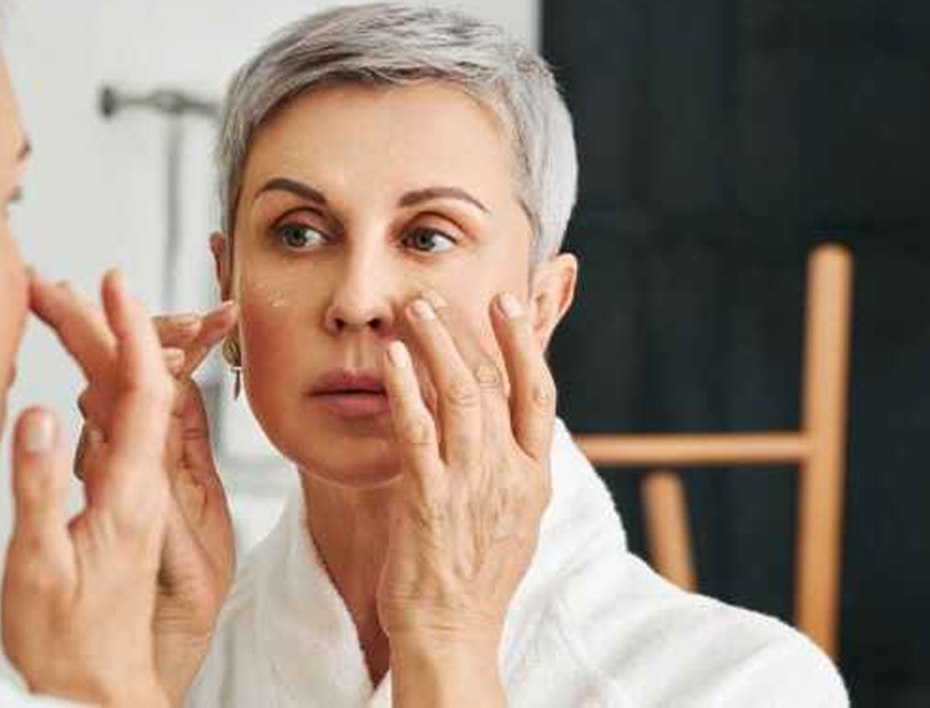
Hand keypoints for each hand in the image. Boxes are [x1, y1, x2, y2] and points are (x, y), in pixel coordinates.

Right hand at [30, 275, 237, 704]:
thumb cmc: (67, 639)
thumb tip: (43, 412)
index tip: (114, 283)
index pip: (145, 392)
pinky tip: (78, 376)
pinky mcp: (119, 503)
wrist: (94, 686)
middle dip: (99, 327)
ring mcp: (133, 492)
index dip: (132, 331)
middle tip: (54, 285)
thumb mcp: (40, 564)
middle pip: (133, 386)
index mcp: (132, 493)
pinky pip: (116, 432)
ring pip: (124, 404)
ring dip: (98, 351)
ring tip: (60, 308)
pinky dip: (96, 391)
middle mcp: (142, 484)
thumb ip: (42, 488)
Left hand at [378, 292, 555, 706]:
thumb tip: (496, 426)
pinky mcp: (428, 500)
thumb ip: (507, 468)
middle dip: (467, 331)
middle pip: (495, 382)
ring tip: (414, 310)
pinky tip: (391, 359)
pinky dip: (404, 388)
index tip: (506, 303)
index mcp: (534, 477)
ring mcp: (470, 485)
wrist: (452, 633)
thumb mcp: (512, 518)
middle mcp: (509, 475)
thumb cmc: (473, 578)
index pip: (538, 394)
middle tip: (439, 296)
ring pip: (460, 394)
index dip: (524, 343)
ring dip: (437, 344)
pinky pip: (416, 430)